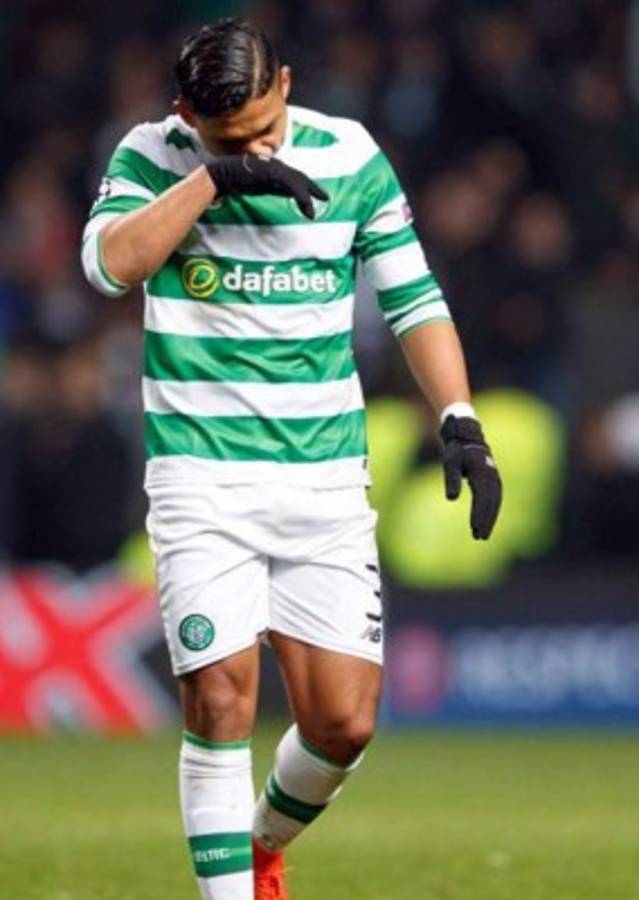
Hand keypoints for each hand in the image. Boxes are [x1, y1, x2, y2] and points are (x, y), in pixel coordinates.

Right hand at [207, 154, 327, 218]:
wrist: (224, 174)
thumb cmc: (236, 179)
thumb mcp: (259, 185)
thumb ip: (272, 187)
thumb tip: (285, 194)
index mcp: (274, 169)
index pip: (294, 177)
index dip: (306, 185)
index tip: (316, 194)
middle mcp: (277, 166)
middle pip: (300, 177)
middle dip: (313, 188)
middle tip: (325, 198)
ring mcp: (276, 168)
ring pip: (298, 182)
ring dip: (309, 195)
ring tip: (314, 211)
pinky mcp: (274, 174)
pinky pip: (293, 186)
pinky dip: (302, 198)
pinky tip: (307, 209)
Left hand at [440, 415, 501, 539]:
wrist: (468, 437)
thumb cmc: (456, 450)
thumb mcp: (450, 462)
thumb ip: (451, 479)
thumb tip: (451, 498)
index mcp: (482, 473)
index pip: (482, 498)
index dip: (479, 515)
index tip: (474, 528)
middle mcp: (492, 476)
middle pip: (492, 503)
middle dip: (486, 521)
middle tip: (480, 537)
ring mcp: (495, 478)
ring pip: (496, 502)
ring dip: (490, 518)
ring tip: (482, 534)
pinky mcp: (494, 480)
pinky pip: (496, 499)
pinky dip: (492, 511)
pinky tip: (486, 521)